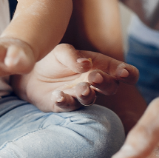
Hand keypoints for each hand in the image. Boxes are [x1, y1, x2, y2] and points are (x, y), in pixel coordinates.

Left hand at [12, 43, 138, 111]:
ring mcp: (80, 95)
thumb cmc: (53, 59)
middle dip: (105, 83)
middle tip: (94, 77)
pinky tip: (58, 96)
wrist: (31, 72)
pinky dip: (64, 101)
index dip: (127, 73)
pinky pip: (67, 106)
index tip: (123, 73)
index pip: (121, 71)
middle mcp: (93, 83)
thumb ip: (73, 56)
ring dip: (87, 94)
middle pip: (110, 87)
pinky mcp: (64, 105)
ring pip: (90, 99)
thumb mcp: (61, 51)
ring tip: (81, 89)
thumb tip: (85, 63)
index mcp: (99, 66)